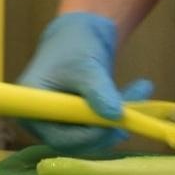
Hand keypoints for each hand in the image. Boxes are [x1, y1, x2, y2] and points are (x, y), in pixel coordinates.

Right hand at [15, 12, 151, 153]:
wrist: (80, 33)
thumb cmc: (75, 43)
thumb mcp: (86, 64)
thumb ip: (98, 90)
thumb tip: (114, 115)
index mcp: (32, 108)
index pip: (59, 137)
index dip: (88, 137)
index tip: (115, 122)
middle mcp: (42, 121)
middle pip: (77, 141)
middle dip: (109, 128)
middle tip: (135, 110)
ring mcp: (60, 123)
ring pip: (93, 135)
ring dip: (120, 119)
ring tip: (143, 87)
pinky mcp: (78, 121)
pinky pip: (100, 127)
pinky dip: (119, 114)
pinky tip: (138, 93)